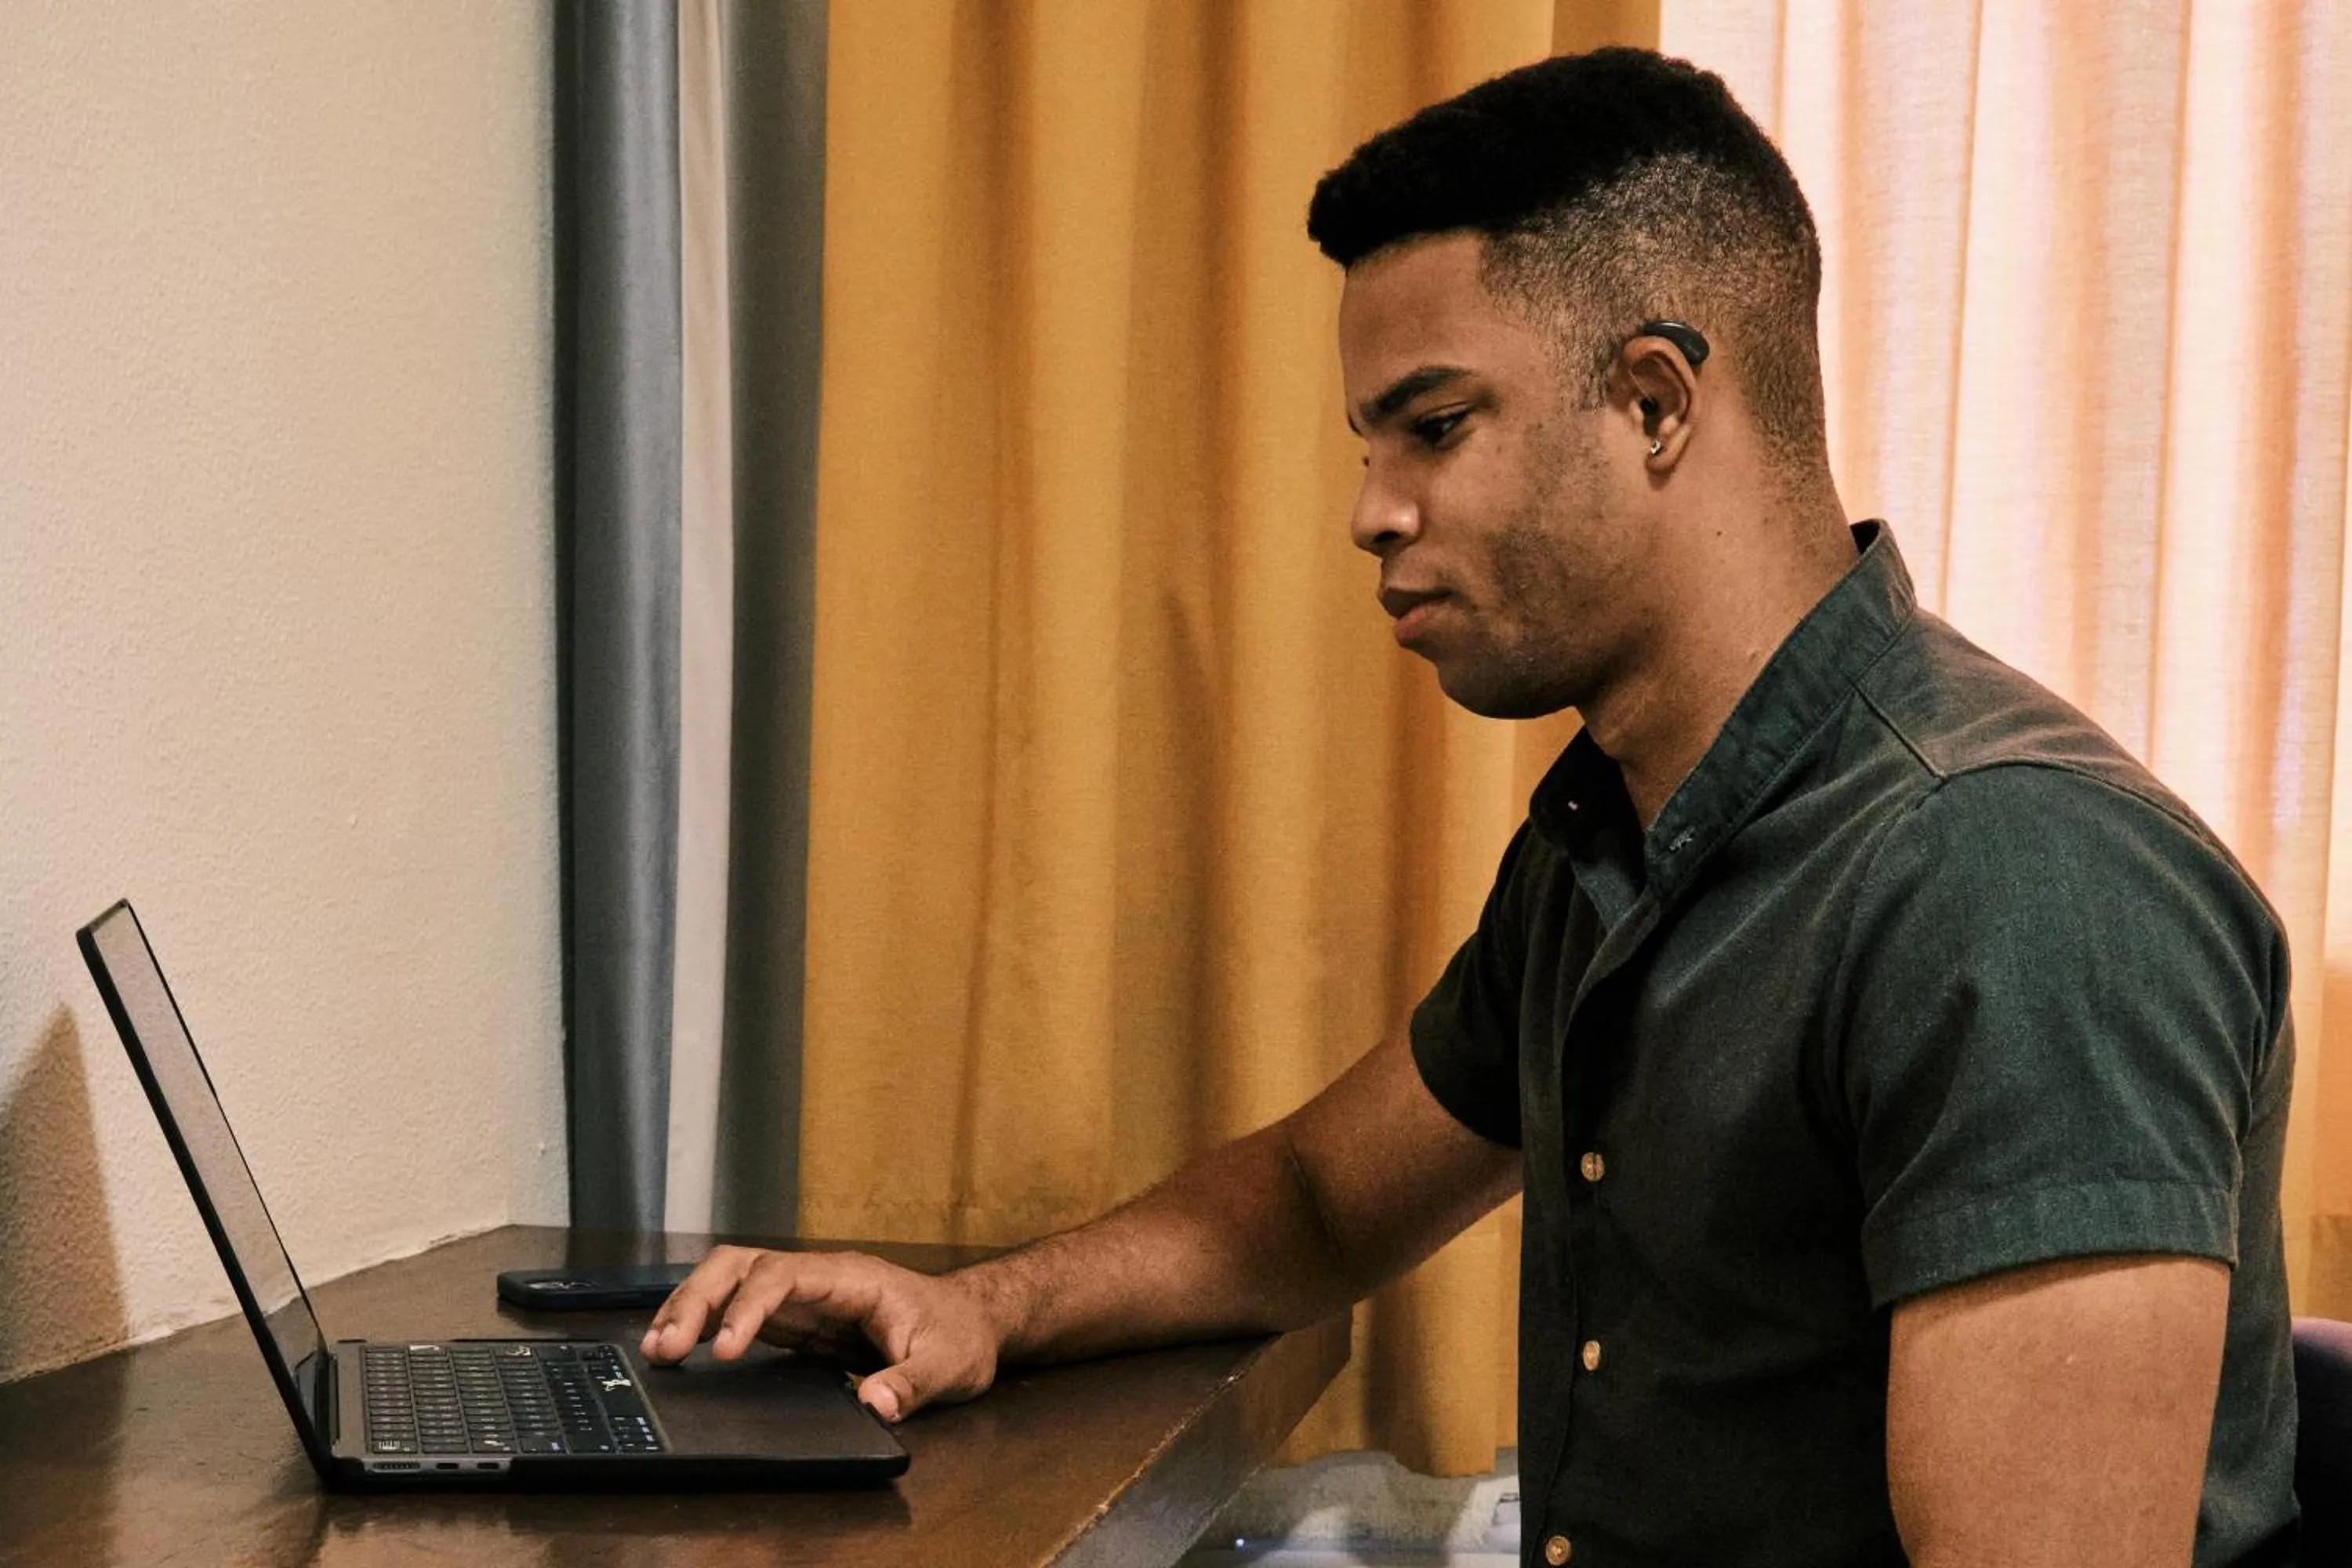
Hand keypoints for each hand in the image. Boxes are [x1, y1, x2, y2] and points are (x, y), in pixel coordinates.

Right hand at [638, 1246, 1002, 1421]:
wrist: (970, 1323)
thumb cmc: (960, 1335)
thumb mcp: (950, 1365)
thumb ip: (913, 1384)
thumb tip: (873, 1404)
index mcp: (852, 1279)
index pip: (785, 1276)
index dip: (749, 1308)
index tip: (726, 1349)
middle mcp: (820, 1278)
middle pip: (744, 1266)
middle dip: (699, 1299)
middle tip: (666, 1346)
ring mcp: (805, 1296)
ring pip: (733, 1280)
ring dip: (692, 1306)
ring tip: (658, 1347)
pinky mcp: (796, 1319)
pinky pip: (740, 1308)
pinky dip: (706, 1323)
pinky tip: (680, 1347)